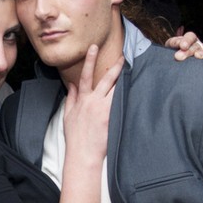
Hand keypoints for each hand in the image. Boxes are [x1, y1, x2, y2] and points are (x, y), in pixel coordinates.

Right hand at [63, 45, 121, 166]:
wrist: (82, 154)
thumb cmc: (75, 137)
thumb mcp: (67, 115)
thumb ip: (71, 98)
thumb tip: (71, 84)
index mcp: (82, 99)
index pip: (86, 75)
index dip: (90, 60)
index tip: (93, 48)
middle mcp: (93, 101)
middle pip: (106, 79)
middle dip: (115, 66)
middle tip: (123, 57)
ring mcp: (104, 109)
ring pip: (117, 89)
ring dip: (124, 80)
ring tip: (133, 72)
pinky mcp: (112, 118)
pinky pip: (121, 103)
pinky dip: (127, 96)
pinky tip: (135, 89)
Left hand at [166, 32, 202, 61]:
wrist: (175, 64)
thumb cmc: (172, 53)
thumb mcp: (170, 46)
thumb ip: (174, 43)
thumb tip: (179, 44)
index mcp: (190, 39)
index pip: (191, 36)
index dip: (187, 40)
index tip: (182, 46)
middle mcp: (199, 45)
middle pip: (197, 46)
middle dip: (189, 51)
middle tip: (180, 57)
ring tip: (197, 56)